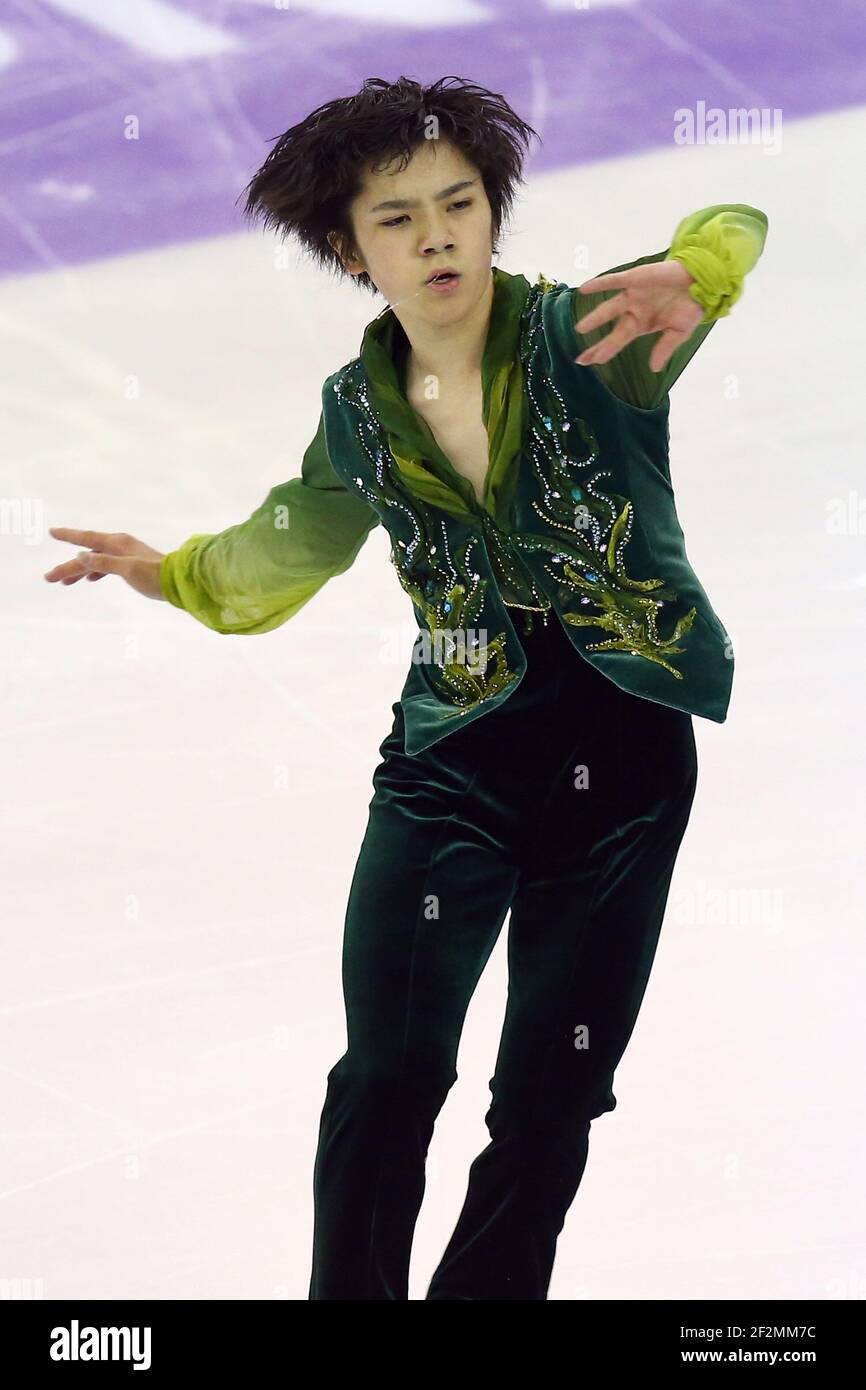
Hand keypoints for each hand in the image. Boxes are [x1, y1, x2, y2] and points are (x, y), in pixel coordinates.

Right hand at [44, 528, 166, 600]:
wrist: (179, 582)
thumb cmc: (155, 576)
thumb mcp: (128, 570)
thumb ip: (104, 563)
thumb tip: (80, 556)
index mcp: (117, 543)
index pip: (87, 538)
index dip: (68, 536)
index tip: (52, 531)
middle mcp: (119, 546)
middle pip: (87, 554)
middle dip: (67, 566)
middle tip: (49, 578)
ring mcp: (125, 555)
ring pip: (96, 561)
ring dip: (79, 570)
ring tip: (65, 583)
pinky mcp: (131, 566)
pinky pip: (106, 566)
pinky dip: (95, 572)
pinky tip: (89, 579)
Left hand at [574, 259, 703, 372]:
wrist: (702, 280)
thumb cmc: (691, 305)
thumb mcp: (680, 331)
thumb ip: (665, 348)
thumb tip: (654, 368)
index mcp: (641, 324)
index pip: (618, 340)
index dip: (604, 351)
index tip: (591, 363)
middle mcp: (633, 310)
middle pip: (611, 329)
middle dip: (597, 345)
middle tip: (580, 360)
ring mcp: (633, 294)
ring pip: (609, 307)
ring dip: (595, 318)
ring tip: (580, 329)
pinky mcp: (635, 278)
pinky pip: (615, 281)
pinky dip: (600, 283)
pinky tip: (585, 289)